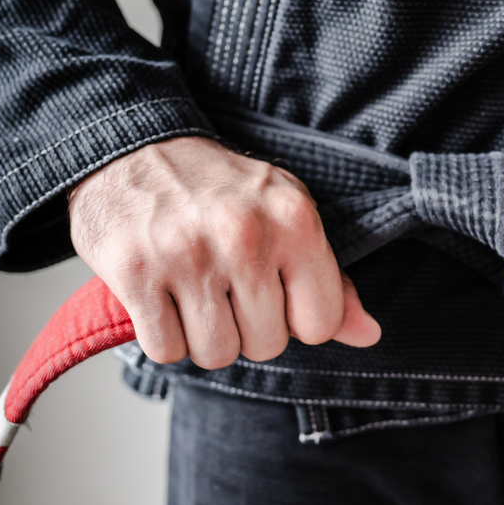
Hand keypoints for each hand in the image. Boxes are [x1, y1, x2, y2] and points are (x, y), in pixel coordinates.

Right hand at [69, 136, 379, 367]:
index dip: (295, 321)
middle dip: (246, 329)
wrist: (134, 149)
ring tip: (194, 294)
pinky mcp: (135, 271)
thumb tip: (368, 334)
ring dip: (203, 337)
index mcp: (295, 220)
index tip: (274, 295)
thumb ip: (329, 280)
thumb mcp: (287, 216)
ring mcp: (187, 254)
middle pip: (266, 346)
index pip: (320, 325)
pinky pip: (165, 350)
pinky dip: (163, 337)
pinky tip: (163, 298)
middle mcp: (245, 235)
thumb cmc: (220, 192)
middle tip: (225, 289)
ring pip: (215, 355)